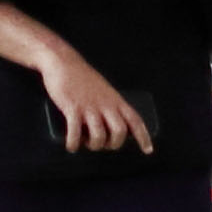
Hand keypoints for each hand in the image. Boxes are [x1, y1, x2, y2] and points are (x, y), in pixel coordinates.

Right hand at [30, 43, 146, 157]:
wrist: (63, 62)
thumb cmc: (82, 77)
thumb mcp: (104, 90)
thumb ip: (109, 105)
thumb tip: (109, 126)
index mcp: (116, 100)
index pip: (135, 120)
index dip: (143, 136)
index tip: (148, 150)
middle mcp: (105, 104)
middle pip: (119, 132)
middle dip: (113, 144)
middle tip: (104, 144)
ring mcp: (89, 107)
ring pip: (99, 136)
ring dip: (93, 145)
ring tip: (86, 143)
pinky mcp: (72, 108)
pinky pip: (75, 133)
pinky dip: (74, 144)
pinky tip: (71, 146)